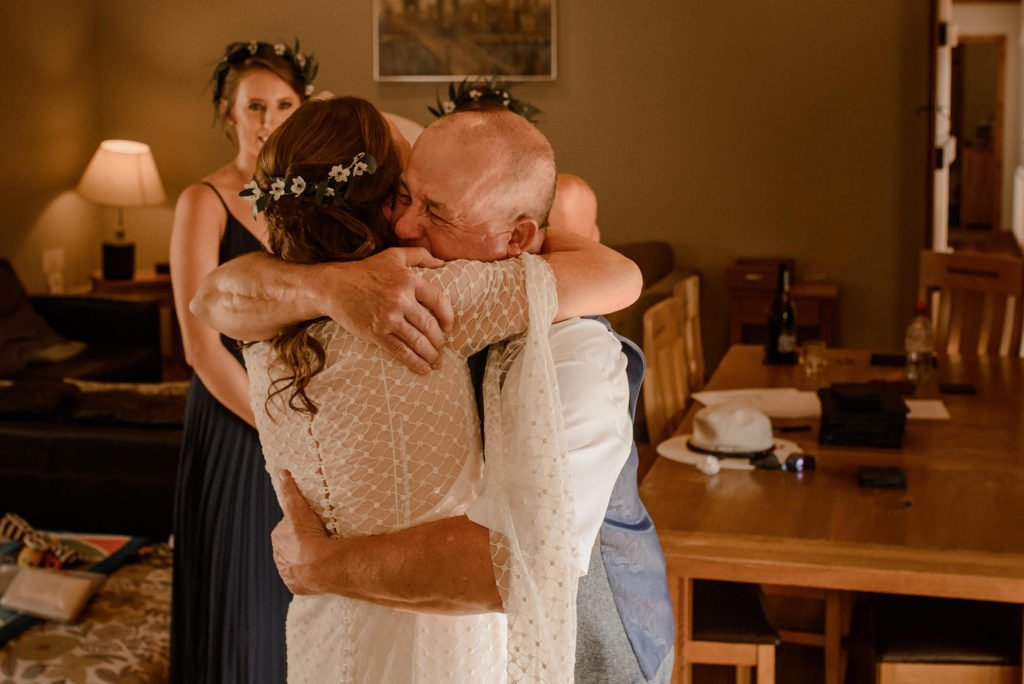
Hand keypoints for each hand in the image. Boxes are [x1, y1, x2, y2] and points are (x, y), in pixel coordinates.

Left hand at [271, 470, 333, 594]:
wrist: (319, 565)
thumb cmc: (308, 535)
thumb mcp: (299, 509)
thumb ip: (289, 491)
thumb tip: (282, 472)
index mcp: (278, 536)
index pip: (288, 526)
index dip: (300, 523)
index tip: (312, 523)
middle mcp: (279, 555)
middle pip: (291, 544)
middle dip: (302, 541)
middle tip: (320, 537)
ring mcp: (287, 572)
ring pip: (295, 562)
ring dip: (306, 558)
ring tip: (323, 554)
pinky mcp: (296, 586)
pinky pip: (302, 578)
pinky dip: (309, 575)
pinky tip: (321, 569)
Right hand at [319, 247, 454, 373]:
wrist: (333, 286)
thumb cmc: (365, 270)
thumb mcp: (393, 256)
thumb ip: (419, 255)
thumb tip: (442, 262)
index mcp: (409, 281)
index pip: (438, 300)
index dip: (448, 317)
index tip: (448, 327)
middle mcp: (401, 299)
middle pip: (430, 325)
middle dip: (439, 341)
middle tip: (441, 348)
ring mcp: (388, 318)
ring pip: (418, 341)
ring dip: (430, 355)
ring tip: (435, 362)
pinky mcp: (376, 333)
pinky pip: (401, 351)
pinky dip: (414, 362)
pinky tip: (423, 369)